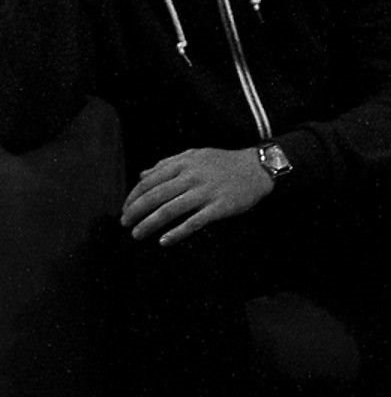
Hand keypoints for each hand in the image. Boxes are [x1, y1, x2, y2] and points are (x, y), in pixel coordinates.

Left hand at [121, 147, 273, 244]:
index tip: (125, 209)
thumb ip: (168, 163)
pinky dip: (177, 233)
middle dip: (135, 212)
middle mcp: (192, 177)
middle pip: (155, 196)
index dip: (133, 196)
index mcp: (184, 164)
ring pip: (169, 210)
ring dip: (149, 224)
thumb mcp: (196, 155)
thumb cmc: (225, 162)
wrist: (259, 168)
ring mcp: (206, 192)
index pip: (149, 181)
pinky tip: (164, 241)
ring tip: (137, 234)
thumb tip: (142, 175)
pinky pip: (194, 222)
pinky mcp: (219, 207)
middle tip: (125, 224)